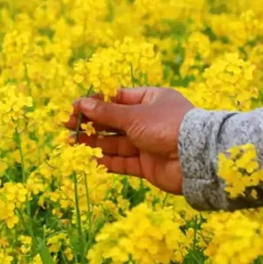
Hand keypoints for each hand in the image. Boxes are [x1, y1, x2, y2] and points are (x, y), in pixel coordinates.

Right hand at [64, 87, 194, 194]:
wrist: (196, 158)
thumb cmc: (167, 125)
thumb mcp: (134, 115)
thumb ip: (106, 113)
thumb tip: (81, 103)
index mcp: (150, 99)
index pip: (117, 99)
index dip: (95, 103)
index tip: (74, 108)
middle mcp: (149, 120)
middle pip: (114, 121)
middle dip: (91, 124)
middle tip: (67, 126)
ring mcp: (147, 143)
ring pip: (115, 142)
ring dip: (94, 142)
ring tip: (71, 143)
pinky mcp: (147, 164)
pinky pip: (123, 161)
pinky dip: (106, 160)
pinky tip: (88, 158)